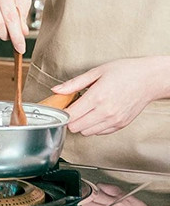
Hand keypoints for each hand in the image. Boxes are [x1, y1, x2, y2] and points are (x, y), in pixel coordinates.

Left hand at [53, 57, 169, 135]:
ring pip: (87, 132)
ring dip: (81, 124)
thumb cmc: (125, 72)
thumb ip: (74, 83)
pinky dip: (93, 127)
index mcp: (97, 97)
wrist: (149, 79)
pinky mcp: (121, 125)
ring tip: (84, 111)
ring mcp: (114, 120)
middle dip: (70, 119)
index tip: (60, 107)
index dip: (61, 113)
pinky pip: (100, 133)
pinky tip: (95, 115)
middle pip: (76, 127)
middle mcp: (106, 112)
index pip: (70, 116)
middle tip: (72, 108)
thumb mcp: (96, 72)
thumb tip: (56, 90)